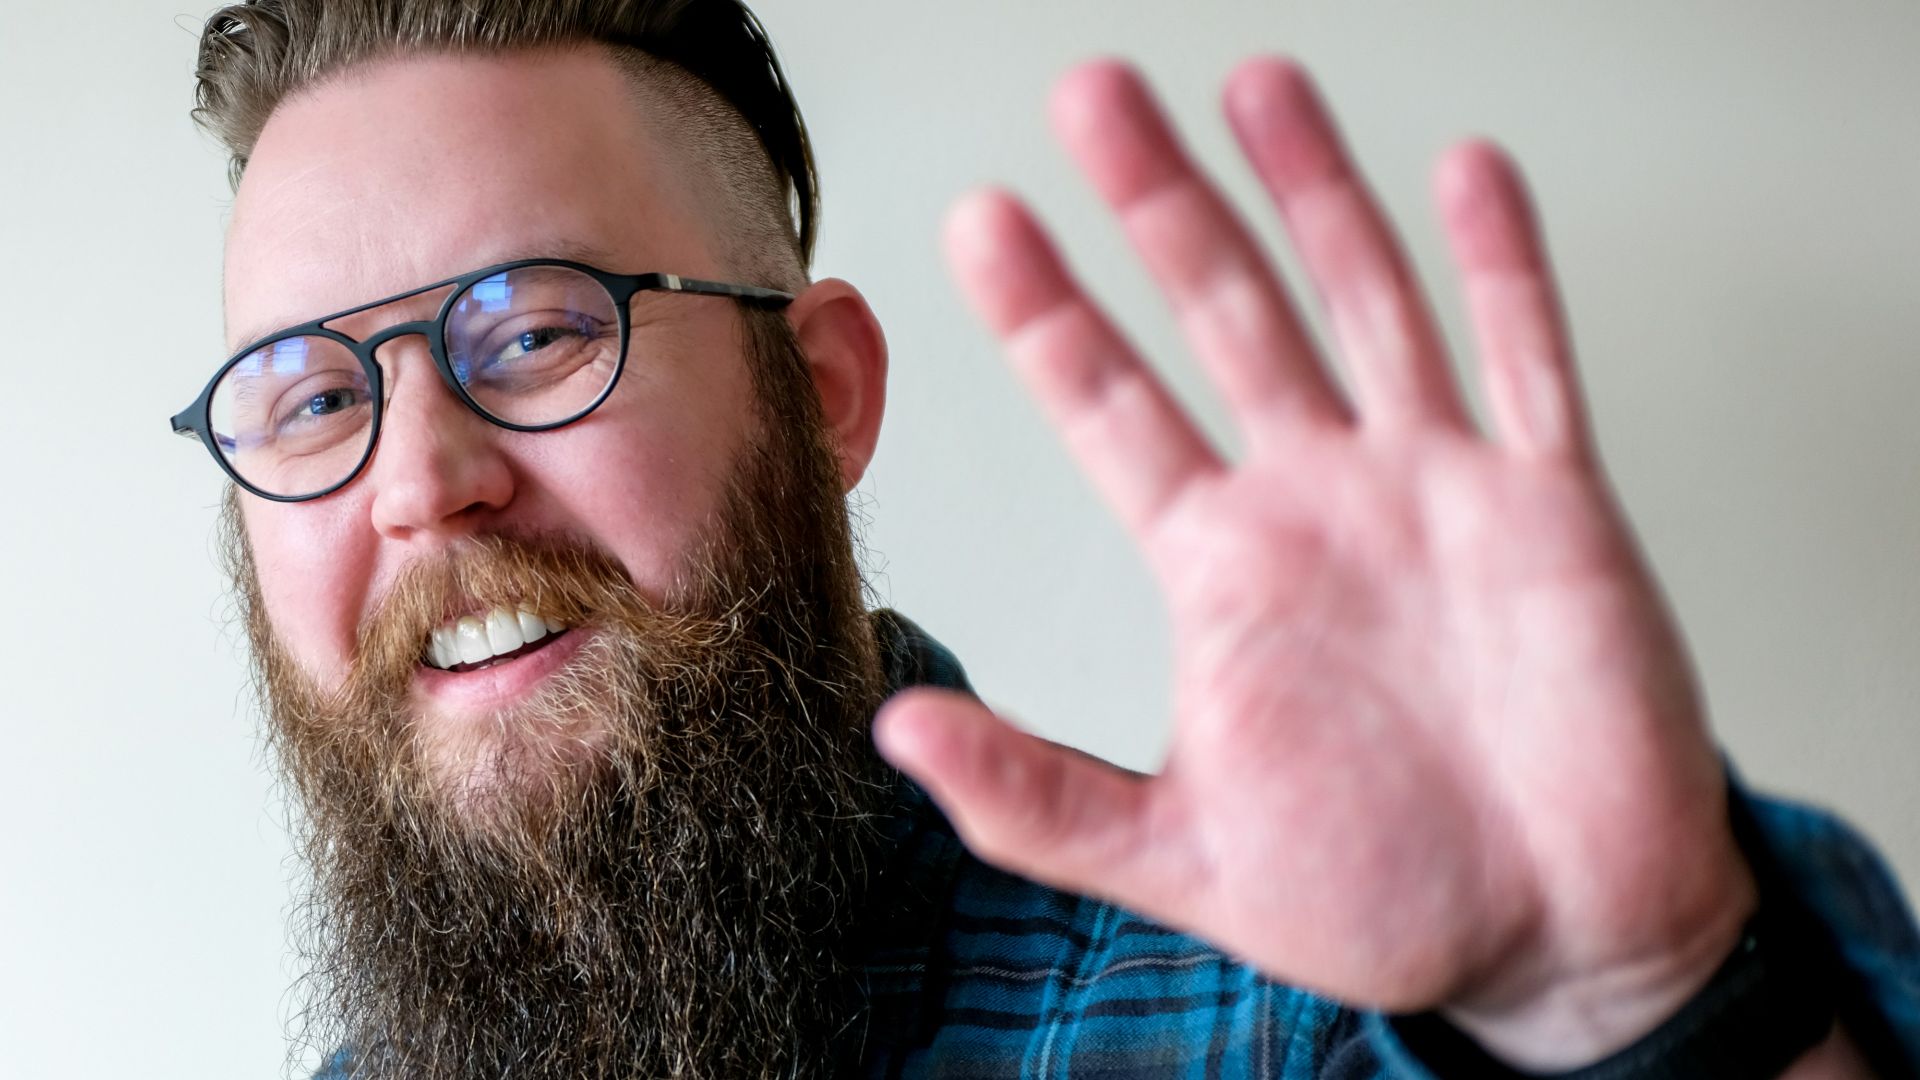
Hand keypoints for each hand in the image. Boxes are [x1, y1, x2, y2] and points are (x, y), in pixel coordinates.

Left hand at [875, 58, 1759, 1068]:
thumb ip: (1036, 797)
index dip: (1046, 312)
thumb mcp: (1179, 859)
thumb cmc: (1381, 901)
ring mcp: (1435, 491)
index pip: (1110, 407)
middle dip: (1160, 202)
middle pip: (1223, 314)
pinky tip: (1464, 175)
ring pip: (1365, 303)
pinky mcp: (1553, 511)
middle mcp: (1317, 502)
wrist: (1556, 940)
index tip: (983, 220)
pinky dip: (1502, 271)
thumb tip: (897, 732)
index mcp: (1224, 568)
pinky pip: (1526, 364)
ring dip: (1313, 192)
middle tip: (1091, 97)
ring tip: (1254, 84)